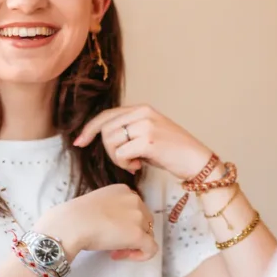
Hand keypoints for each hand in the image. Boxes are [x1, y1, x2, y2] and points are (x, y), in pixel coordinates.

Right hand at [34, 185, 157, 261]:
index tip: (111, 231)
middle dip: (131, 234)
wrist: (71, 224)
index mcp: (124, 190)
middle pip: (144, 221)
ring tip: (114, 251)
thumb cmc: (75, 216)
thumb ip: (111, 209)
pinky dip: (141, 255)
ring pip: (147, 234)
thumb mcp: (98, 203)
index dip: (126, 223)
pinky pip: (151, 248)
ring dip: (132, 244)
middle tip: (113, 244)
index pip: (135, 208)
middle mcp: (135, 200)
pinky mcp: (138, 235)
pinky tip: (122, 256)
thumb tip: (114, 225)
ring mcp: (138, 217)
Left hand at [74, 104, 212, 180]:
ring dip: (117, 159)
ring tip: (134, 164)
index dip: (90, 129)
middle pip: (105, 129)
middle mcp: (143, 113)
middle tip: (125, 162)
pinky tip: (138, 167)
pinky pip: (121, 154)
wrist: (197, 160)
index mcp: (143, 109)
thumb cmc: (173, 152)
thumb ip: (130, 131)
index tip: (80, 142)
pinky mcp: (149, 140)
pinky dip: (125, 164)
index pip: (107, 115)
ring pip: (111, 141)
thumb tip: (104, 138)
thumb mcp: (150, 134)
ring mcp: (146, 125)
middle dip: (109, 150)